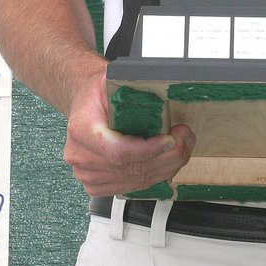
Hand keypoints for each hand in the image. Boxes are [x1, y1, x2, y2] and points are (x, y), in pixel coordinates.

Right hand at [63, 70, 194, 195]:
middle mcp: (80, 156)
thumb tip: (158, 82)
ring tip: (182, 147)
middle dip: (166, 156)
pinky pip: (132, 186)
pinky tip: (166, 161)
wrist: (84, 106)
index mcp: (81, 129)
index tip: (170, 140)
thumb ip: (130, 82)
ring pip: (136, 180)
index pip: (118, 151)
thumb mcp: (110, 79)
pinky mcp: (96, 185)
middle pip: (132, 168)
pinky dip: (155, 175)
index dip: (148, 150)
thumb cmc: (96, 94)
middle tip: (185, 138)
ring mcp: (87, 175)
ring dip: (166, 167)